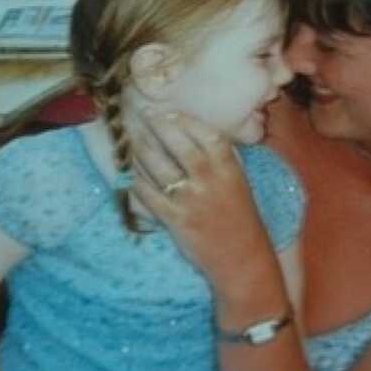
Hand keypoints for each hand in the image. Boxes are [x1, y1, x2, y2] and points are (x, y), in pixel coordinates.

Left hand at [130, 113, 280, 293]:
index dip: (185, 121)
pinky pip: (148, 194)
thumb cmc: (240, 217)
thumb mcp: (238, 181)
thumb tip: (193, 134)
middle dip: (158, 127)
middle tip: (143, 116)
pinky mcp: (175, 219)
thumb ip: (221, 159)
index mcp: (229, 168)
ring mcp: (191, 200)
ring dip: (142, 151)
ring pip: (159, 167)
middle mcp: (210, 180)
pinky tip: (129, 172)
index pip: (206, 135)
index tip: (169, 113)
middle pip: (179, 145)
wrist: (241, 257)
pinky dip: (136, 180)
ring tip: (133, 140)